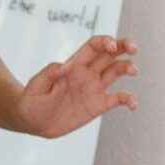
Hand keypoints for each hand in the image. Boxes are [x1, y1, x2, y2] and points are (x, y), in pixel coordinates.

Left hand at [16, 35, 137, 138]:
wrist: (32, 122)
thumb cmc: (31, 101)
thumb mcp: (36, 86)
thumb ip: (49, 73)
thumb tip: (67, 65)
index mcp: (74, 65)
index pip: (94, 46)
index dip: (106, 42)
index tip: (112, 46)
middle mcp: (87, 73)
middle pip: (110, 54)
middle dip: (124, 47)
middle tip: (134, 49)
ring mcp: (94, 89)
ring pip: (116, 72)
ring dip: (128, 67)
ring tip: (133, 71)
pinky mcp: (98, 106)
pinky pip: (117, 99)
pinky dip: (128, 99)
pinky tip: (133, 104)